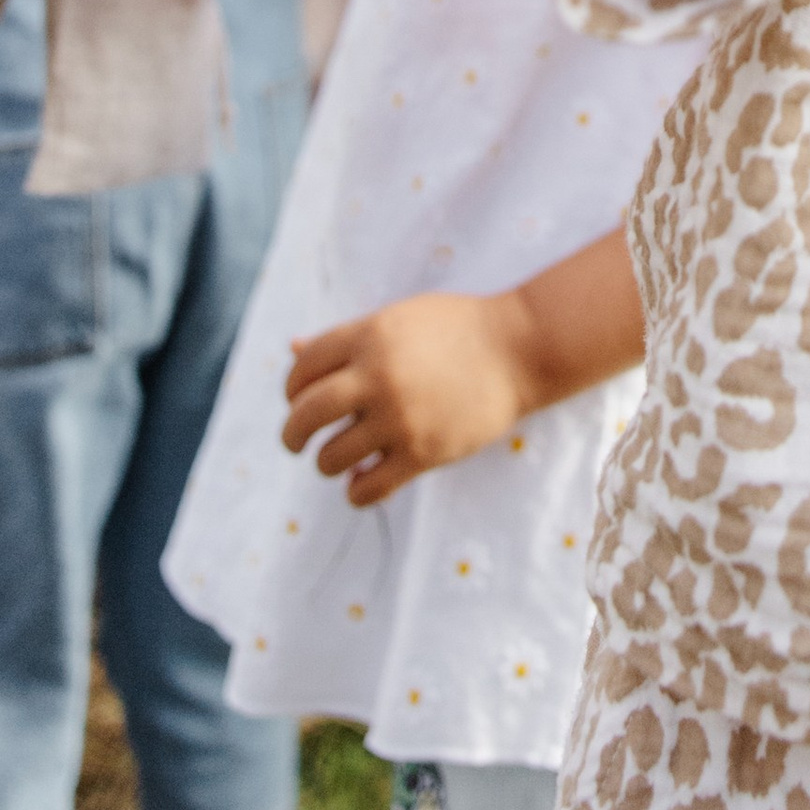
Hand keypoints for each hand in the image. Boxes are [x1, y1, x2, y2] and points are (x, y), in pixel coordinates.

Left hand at [283, 290, 541, 503]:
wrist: (518, 349)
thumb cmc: (456, 328)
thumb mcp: (397, 319)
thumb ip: (345, 337)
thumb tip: (291, 348)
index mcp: (370, 336)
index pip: (302, 368)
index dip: (291, 388)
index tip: (298, 400)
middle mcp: (378, 376)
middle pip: (306, 415)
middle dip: (292, 434)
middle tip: (295, 442)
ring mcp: (400, 417)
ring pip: (330, 457)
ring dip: (326, 462)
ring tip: (337, 459)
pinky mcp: (422, 453)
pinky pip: (367, 488)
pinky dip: (355, 491)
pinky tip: (361, 480)